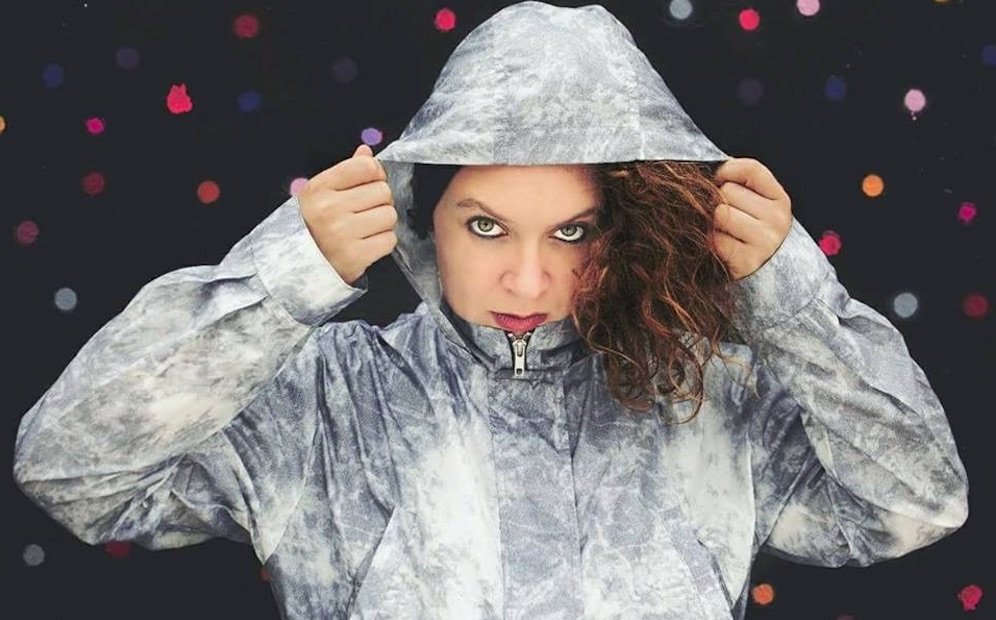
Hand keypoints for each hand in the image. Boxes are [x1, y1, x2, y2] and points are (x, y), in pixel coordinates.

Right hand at [298, 144, 396, 285]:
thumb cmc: (312, 227)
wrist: (300, 266)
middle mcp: (329, 209)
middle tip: (366, 211)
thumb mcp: (320, 194)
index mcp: (319, 188)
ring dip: (383, 222)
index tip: (370, 183)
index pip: (366, 167)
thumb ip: (346, 171)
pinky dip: (383, 242)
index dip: (375, 173)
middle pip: (382, 191)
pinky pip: (389, 240)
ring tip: (366, 228)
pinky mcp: (354, 256)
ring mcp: (342, 234)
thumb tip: (367, 153)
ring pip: (389, 215)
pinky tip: (367, 242)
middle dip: (380, 201)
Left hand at [712, 158, 792, 280]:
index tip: (719, 180)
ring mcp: (765, 241)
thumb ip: (738, 183)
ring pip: (721, 213)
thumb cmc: (747, 233)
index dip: (727, 170)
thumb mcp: (752, 205)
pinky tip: (720, 247)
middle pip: (728, 192)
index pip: (751, 169)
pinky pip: (715, 239)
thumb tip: (709, 170)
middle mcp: (778, 219)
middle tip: (722, 217)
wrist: (760, 277)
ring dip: (713, 223)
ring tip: (721, 231)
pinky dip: (711, 242)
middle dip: (717, 202)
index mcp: (780, 200)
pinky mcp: (747, 261)